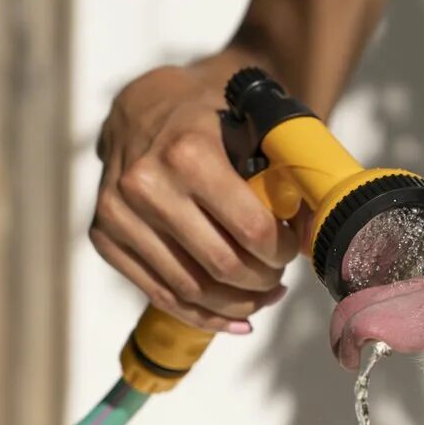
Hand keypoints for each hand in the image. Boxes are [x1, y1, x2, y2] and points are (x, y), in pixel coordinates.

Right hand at [90, 64, 299, 332]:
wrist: (144, 104)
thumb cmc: (209, 115)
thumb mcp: (251, 122)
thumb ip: (284, 168)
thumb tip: (319, 225)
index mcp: (188, 153)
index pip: (251, 229)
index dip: (283, 250)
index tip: (293, 249)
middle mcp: (145, 185)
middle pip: (222, 265)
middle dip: (263, 280)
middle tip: (280, 278)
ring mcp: (118, 214)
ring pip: (192, 289)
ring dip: (237, 304)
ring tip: (263, 297)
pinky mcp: (104, 237)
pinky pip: (161, 295)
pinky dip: (203, 316)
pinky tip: (235, 319)